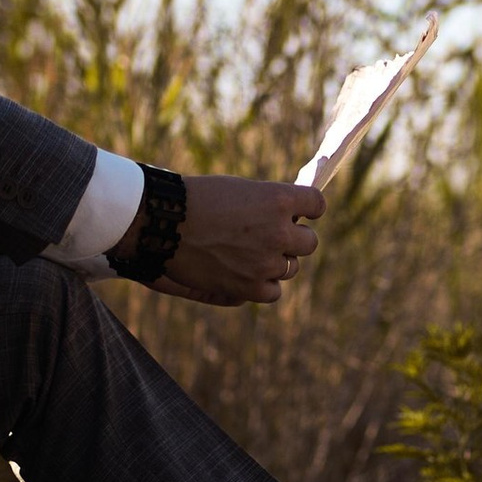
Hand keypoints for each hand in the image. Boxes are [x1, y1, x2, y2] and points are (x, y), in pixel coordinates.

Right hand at [151, 174, 324, 306]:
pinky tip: (246, 274)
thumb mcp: (241, 189)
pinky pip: (273, 291)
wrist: (164, 223)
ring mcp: (265, 262)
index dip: (309, 209)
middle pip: (309, 242)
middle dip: (293, 239)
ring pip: (291, 268)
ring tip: (249, 255)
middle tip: (271, 237)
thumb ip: (270, 204)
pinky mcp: (249, 286)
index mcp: (278, 200)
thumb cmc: (198, 199)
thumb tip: (291, 218)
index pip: (317, 204)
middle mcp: (278, 232)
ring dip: (276, 263)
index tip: (302, 212)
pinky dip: (263, 285)